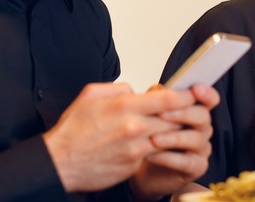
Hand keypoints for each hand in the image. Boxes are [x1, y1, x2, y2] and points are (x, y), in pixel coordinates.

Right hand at [42, 82, 196, 192]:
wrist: (60, 163)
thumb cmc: (73, 130)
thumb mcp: (90, 95)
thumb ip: (118, 89)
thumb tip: (135, 91)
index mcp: (125, 106)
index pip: (169, 99)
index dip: (187, 95)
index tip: (194, 92)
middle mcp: (134, 128)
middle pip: (175, 119)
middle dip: (185, 114)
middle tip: (192, 109)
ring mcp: (136, 149)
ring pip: (168, 137)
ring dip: (174, 132)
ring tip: (176, 126)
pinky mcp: (134, 165)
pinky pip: (154, 153)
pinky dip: (159, 148)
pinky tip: (156, 143)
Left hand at [129, 84, 219, 200]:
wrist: (143, 167)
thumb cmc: (150, 137)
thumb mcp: (151, 115)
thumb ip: (157, 100)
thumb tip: (155, 90)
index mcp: (195, 111)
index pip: (209, 99)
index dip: (206, 93)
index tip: (195, 89)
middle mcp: (203, 128)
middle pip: (203, 116)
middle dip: (182, 113)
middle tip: (161, 115)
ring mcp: (202, 149)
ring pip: (196, 139)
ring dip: (173, 138)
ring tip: (152, 139)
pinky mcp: (197, 167)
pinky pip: (187, 162)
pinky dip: (168, 158)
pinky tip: (152, 155)